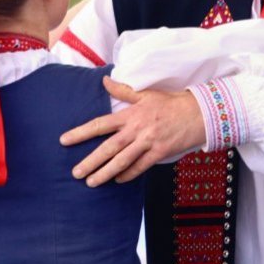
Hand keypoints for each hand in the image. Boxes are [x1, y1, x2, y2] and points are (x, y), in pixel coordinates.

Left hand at [59, 77, 205, 186]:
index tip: (64, 140)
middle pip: (109, 147)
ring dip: (106, 173)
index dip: (81, 132)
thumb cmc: (171, 102)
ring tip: (91, 182)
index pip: (100, 124)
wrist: (198, 113)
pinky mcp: (160, 153)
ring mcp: (148, 142)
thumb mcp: (146, 93)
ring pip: (122, 161)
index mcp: (130, 114)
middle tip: (75, 173)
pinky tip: (118, 180)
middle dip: (90, 161)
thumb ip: (123, 90)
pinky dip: (128, 175)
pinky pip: (140, 167)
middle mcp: (136, 129)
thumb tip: (104, 80)